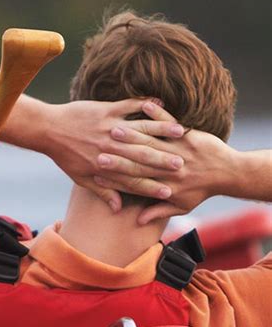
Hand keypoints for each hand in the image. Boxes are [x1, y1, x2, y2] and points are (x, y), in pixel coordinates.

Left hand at [46, 99, 185, 210]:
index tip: (170, 192)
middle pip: (143, 156)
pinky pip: (130, 106)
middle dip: (165, 161)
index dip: (152, 187)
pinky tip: (159, 103)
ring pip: (141, 129)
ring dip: (162, 130)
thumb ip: (103, 192)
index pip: (134, 179)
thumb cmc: (65, 156)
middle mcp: (111, 148)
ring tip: (180, 133)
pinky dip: (145, 104)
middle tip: (184, 165)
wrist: (49, 130)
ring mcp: (110, 128)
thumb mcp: (81, 178)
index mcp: (106, 167)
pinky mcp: (107, 110)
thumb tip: (118, 208)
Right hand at [93, 102, 235, 223]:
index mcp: (164, 185)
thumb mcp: (182, 205)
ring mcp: (178, 149)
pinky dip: (158, 112)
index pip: (135, 180)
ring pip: (151, 140)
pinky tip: (145, 105)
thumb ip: (159, 212)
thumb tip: (139, 221)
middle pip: (138, 159)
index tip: (99, 170)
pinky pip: (170, 122)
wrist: (228, 174)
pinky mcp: (187, 136)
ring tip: (114, 128)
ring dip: (133, 133)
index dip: (116, 175)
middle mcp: (167, 167)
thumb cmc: (202, 190)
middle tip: (99, 149)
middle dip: (118, 154)